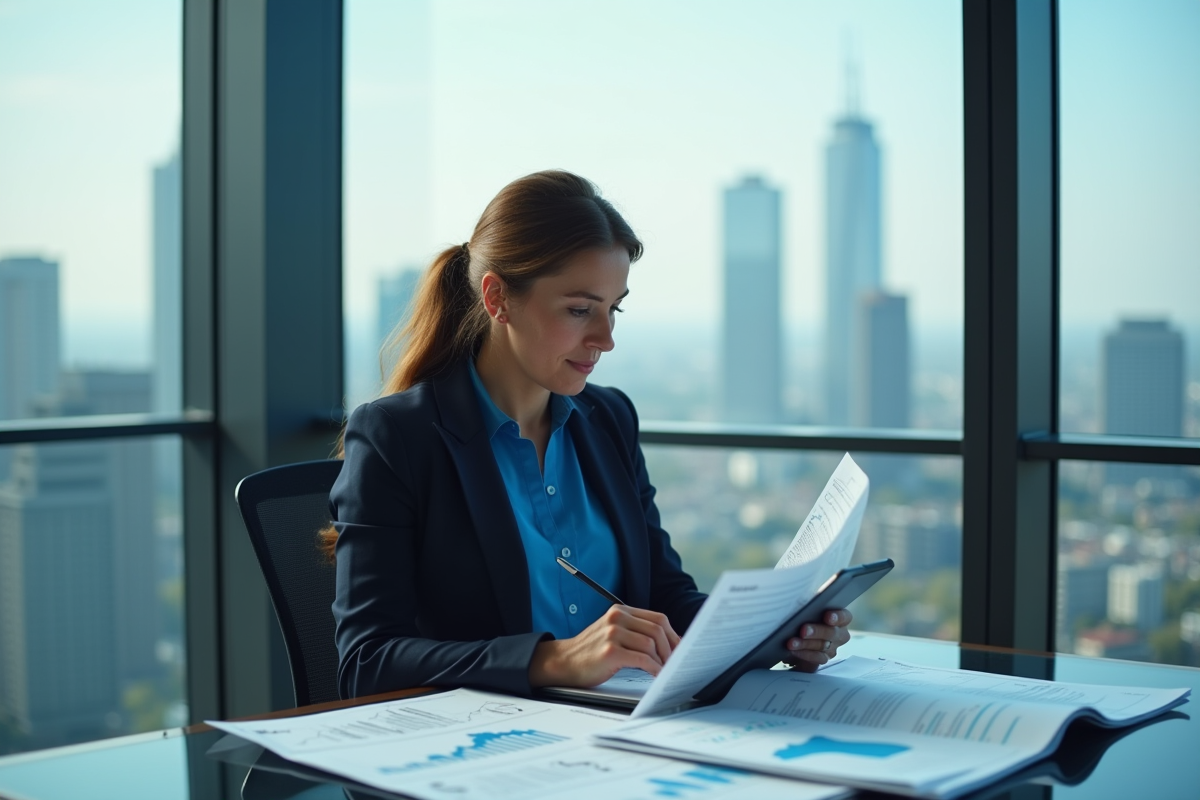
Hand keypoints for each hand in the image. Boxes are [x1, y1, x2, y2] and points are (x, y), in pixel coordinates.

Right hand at [528, 605, 680, 687]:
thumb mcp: (613, 634)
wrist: (563, 662)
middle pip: (658, 629)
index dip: (674, 635)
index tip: (681, 649)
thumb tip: (668, 644)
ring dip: (663, 661)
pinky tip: (656, 675)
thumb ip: (636, 632)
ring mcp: (613, 633)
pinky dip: (654, 669)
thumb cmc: (590, 652)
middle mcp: (617, 618)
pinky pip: (642, 659)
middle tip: (676, 663)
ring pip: (652, 644)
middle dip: (672, 648)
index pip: (658, 618)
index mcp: (620, 611)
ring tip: (665, 671)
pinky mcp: (610, 651)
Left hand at [783, 608, 852, 671]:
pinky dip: (803, 655)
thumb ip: (808, 604)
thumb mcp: (806, 606)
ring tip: (792, 642)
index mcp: (840, 618)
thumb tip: (799, 603)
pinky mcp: (821, 659)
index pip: (844, 616)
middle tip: (803, 630)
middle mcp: (839, 635)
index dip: (837, 617)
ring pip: (822, 647)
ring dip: (806, 644)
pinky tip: (793, 651)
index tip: (827, 617)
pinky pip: (815, 659)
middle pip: (832, 633)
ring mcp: (831, 649)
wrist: (792, 632)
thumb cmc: (803, 613)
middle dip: (817, 631)